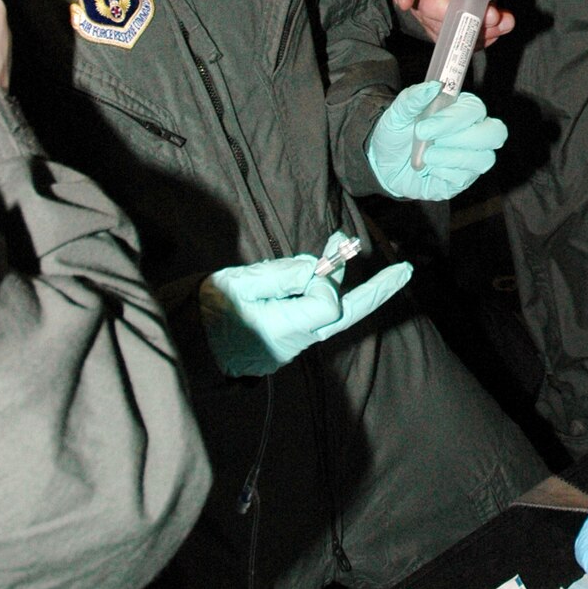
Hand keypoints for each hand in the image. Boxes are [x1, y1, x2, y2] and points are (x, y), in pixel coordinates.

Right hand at [200, 235, 412, 377]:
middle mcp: (294, 341)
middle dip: (375, 291)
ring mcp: (290, 345)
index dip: (328, 277)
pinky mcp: (284, 341)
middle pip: (343, 314)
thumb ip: (282, 275)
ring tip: (341, 242)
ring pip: (327, 311)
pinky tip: (322, 266)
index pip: (329, 304)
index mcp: (283, 328)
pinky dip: (319, 289)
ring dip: (339, 279)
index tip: (321, 255)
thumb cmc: (203, 311)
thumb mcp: (239, 284)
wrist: (181, 347)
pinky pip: (312, 314)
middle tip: (406, 270)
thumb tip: (318, 270)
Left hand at [367, 83, 506, 200]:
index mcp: (461, 110)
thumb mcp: (396, 114)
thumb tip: (432, 86)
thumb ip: (412, 98)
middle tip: (429, 143)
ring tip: (426, 157)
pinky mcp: (463, 180)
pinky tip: (429, 170)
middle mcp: (473, 133)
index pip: (475, 109)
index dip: (454, 118)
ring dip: (452, 158)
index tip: (424, 126)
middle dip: (463, 138)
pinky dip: (443, 174)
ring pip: (484, 159)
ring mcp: (471, 159)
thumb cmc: (396, 135)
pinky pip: (464, 178)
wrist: (384, 165)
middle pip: (495, 133)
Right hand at [391, 0, 514, 44]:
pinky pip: (461, 42)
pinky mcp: (448, 33)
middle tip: (491, 14)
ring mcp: (433, 16)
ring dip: (478, 30)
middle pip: (430, 10)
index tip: (405, 2)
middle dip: (460, 16)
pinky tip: (501, 25)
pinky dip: (484, 37)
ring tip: (501, 18)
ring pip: (447, 31)